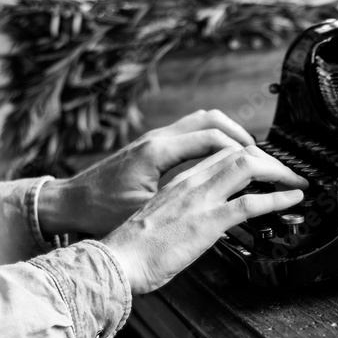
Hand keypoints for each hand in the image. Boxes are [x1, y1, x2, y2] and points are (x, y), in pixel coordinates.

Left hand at [38, 109, 255, 238]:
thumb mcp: (145, 215)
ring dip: (232, 136)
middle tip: (269, 160)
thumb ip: (182, 206)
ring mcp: (156, 139)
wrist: (68, 204)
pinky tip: (224, 159)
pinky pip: (193, 132)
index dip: (247, 153)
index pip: (216, 139)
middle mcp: (159, 138)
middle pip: (215, 123)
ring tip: (252, 156)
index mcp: (159, 152)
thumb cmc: (98, 212)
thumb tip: (216, 210)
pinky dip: (215, 141)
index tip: (268, 168)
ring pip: (205, 122)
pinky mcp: (153, 146)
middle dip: (247, 139)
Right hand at [101, 144, 307, 293]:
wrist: (116, 261)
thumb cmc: (133, 250)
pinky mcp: (208, 220)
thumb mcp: (160, 221)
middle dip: (270, 159)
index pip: (220, 154)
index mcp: (179, 182)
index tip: (264, 168)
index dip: (248, 157)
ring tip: (297, 182)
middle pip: (238, 152)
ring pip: (248, 166)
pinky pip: (252, 202)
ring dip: (279, 172)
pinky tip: (293, 199)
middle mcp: (191, 183)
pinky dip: (278, 197)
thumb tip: (200, 225)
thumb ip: (182, 214)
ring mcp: (201, 199)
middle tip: (288, 173)